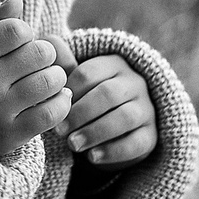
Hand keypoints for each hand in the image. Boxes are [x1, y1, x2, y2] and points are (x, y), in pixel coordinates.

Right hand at [0, 0, 70, 159]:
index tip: (16, 46)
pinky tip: (52, 99)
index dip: (24, 34)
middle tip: (32, 66)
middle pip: (41, 53)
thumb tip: (17, 0)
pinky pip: (54, 112)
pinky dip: (61, 102)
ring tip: (42, 82)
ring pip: (52, 81)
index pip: (17, 29)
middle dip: (43, 56)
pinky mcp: (10, 137)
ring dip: (55, 79)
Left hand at [58, 50, 157, 168]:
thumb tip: (48, 40)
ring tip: (73, 145)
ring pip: (125, 118)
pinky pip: (136, 143)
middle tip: (60, 131)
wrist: (115, 131)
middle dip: (81, 113)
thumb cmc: (88, 100)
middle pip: (108, 94)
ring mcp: (146, 109)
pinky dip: (113, 151)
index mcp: (114, 64)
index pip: (89, 73)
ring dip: (95, 132)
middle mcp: (135, 84)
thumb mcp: (76, 83)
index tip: (52, 107)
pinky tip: (92, 157)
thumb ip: (63, 65)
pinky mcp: (151, 136)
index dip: (69, 91)